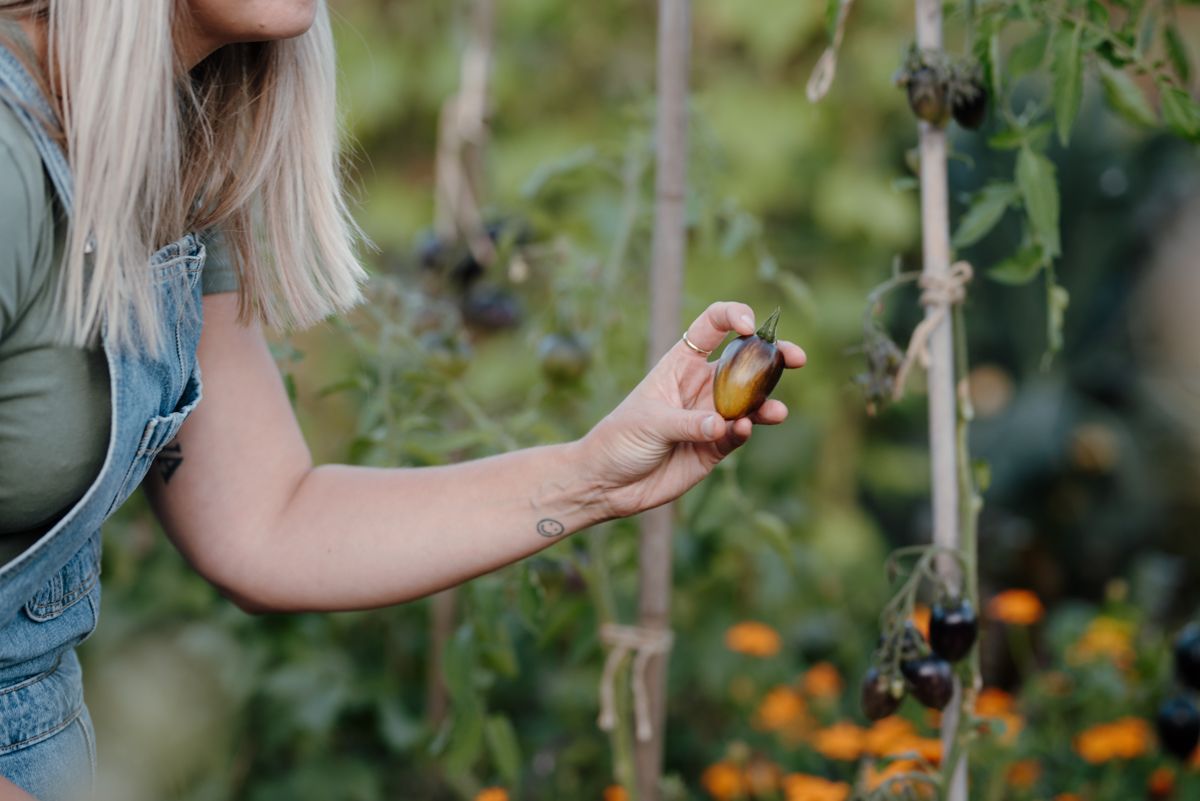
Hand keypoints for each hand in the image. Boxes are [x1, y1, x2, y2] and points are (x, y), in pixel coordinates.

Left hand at [579, 301, 806, 519]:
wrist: (608, 483)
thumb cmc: (619, 439)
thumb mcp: (649, 422)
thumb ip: (688, 422)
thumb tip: (724, 423)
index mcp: (680, 363)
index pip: (711, 327)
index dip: (732, 316)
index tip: (749, 325)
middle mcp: (701, 385)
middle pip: (744, 362)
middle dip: (773, 356)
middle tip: (796, 358)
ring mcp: (711, 415)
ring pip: (750, 401)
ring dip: (766, 403)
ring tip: (775, 412)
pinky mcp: (716, 446)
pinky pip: (739, 433)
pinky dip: (744, 431)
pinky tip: (740, 431)